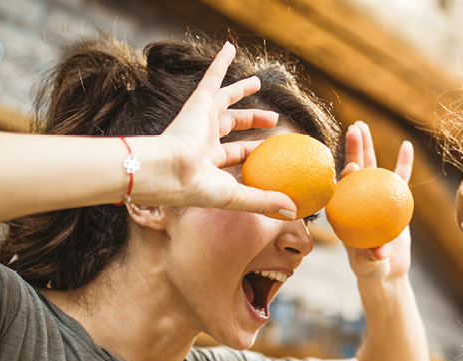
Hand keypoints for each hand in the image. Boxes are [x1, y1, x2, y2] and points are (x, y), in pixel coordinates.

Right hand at [155, 42, 297, 218]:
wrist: (168, 171)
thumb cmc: (196, 188)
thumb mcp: (236, 197)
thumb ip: (264, 201)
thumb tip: (294, 212)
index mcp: (209, 163)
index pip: (236, 154)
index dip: (253, 152)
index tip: (270, 151)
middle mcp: (203, 140)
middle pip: (232, 125)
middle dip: (252, 121)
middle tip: (272, 119)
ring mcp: (201, 120)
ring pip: (224, 99)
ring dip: (240, 89)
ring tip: (257, 82)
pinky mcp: (198, 103)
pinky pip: (212, 77)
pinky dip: (220, 62)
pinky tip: (230, 47)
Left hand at [338, 121, 413, 281]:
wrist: (386, 270)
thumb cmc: (372, 270)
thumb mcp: (370, 266)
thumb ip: (373, 257)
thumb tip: (381, 251)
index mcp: (344, 212)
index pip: (341, 190)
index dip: (344, 176)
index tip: (350, 167)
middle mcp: (355, 200)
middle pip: (354, 169)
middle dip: (353, 148)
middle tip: (354, 128)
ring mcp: (373, 196)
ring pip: (371, 167)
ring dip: (367, 146)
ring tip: (363, 125)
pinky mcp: (392, 198)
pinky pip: (399, 178)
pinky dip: (403, 163)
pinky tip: (406, 145)